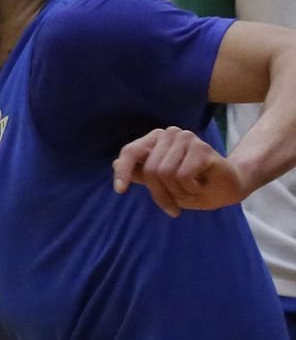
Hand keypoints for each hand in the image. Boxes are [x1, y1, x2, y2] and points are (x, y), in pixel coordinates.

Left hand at [113, 127, 250, 216]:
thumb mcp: (160, 183)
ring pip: (165, 173)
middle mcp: (170, 134)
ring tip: (189, 191)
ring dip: (176, 191)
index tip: (120, 191)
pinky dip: (189, 189)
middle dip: (159, 193)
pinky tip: (200, 185)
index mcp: (156, 140)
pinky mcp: (202, 148)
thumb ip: (139, 173)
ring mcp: (186, 138)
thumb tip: (114, 163)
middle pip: (149, 169)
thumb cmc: (191, 186)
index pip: (131, 152)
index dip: (123, 171)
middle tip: (172, 206)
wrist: (225, 189)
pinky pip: (182, 176)